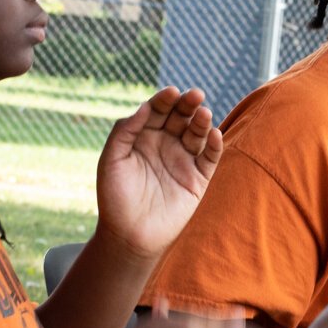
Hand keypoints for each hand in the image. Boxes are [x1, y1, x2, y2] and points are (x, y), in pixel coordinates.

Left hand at [97, 88, 224, 258]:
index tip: (171, 93)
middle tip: (195, 96)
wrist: (130, 235)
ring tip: (204, 114)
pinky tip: (214, 135)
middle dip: (188, 104)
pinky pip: (210, 157)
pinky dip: (215, 145)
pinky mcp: (198, 178)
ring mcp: (183, 160)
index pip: (157, 110)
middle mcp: (165, 144)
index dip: (164, 100)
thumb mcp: (112, 160)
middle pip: (181, 116)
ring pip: (197, 133)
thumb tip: (146, 106)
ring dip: (202, 121)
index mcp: (143, 136)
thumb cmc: (115, 197)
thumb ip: (125, 130)